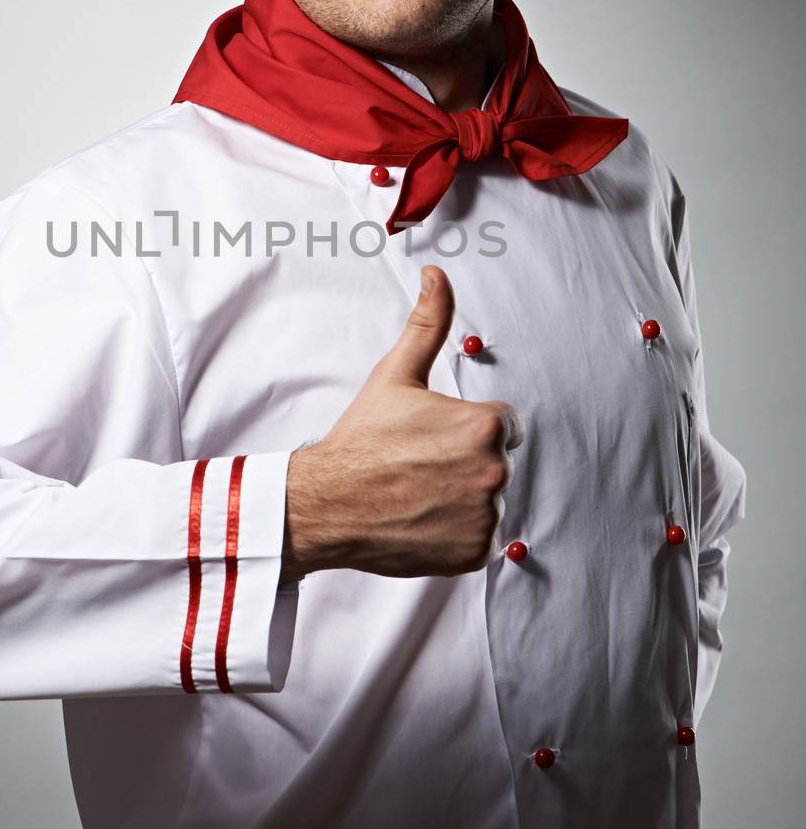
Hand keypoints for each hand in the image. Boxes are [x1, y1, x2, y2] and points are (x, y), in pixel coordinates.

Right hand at [284, 265, 524, 578]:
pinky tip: (420, 518)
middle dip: (463, 461)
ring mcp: (485, 515)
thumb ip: (427, 323)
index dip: (462, 427)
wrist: (327, 502)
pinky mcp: (474, 552)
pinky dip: (454, 532)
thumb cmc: (360, 439)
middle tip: (417, 464)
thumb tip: (437, 276)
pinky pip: (477, 537)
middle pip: (494, 460)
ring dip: (460, 496)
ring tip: (416, 492)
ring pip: (486, 498)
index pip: (499, 423)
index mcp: (484, 424)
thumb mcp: (395, 374)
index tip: (428, 437)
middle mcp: (494, 471)